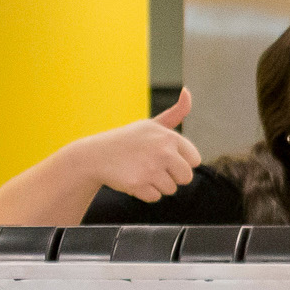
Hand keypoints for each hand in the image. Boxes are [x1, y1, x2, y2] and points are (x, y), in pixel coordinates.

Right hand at [73, 90, 202, 202]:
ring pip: (171, 189)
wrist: (95, 155)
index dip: (180, 162)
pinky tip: (131, 178)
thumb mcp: (151, 125)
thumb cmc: (128, 140)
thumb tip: (188, 92)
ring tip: (139, 170)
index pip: (194, 160)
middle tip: (151, 166)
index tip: (164, 157)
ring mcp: (151, 168)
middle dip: (171, 176)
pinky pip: (155, 197)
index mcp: (169, 137)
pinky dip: (144, 193)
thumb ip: (176, 113)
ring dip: (156, 184)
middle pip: (186, 178)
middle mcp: (163, 151)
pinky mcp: (139, 183)